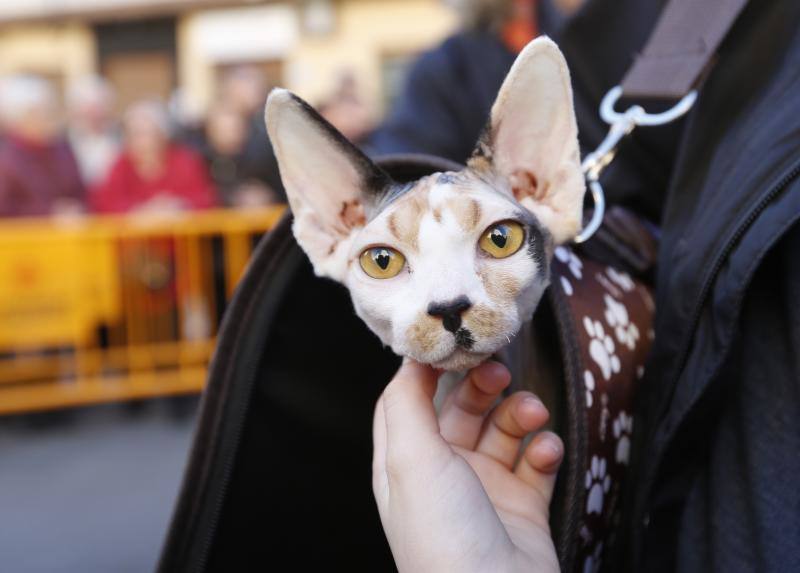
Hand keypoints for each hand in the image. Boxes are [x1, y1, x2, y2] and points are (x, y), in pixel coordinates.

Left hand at [373, 360, 562, 572]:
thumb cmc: (443, 535)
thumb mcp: (411, 459)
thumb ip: (405, 403)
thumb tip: (408, 358)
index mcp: (405, 464)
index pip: (406, 401)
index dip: (426, 369)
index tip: (451, 342)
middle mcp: (442, 474)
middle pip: (459, 409)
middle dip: (481, 386)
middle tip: (500, 370)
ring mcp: (484, 490)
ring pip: (503, 431)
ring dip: (520, 414)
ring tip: (532, 415)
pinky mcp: (524, 507)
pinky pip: (536, 463)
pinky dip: (543, 450)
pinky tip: (545, 452)